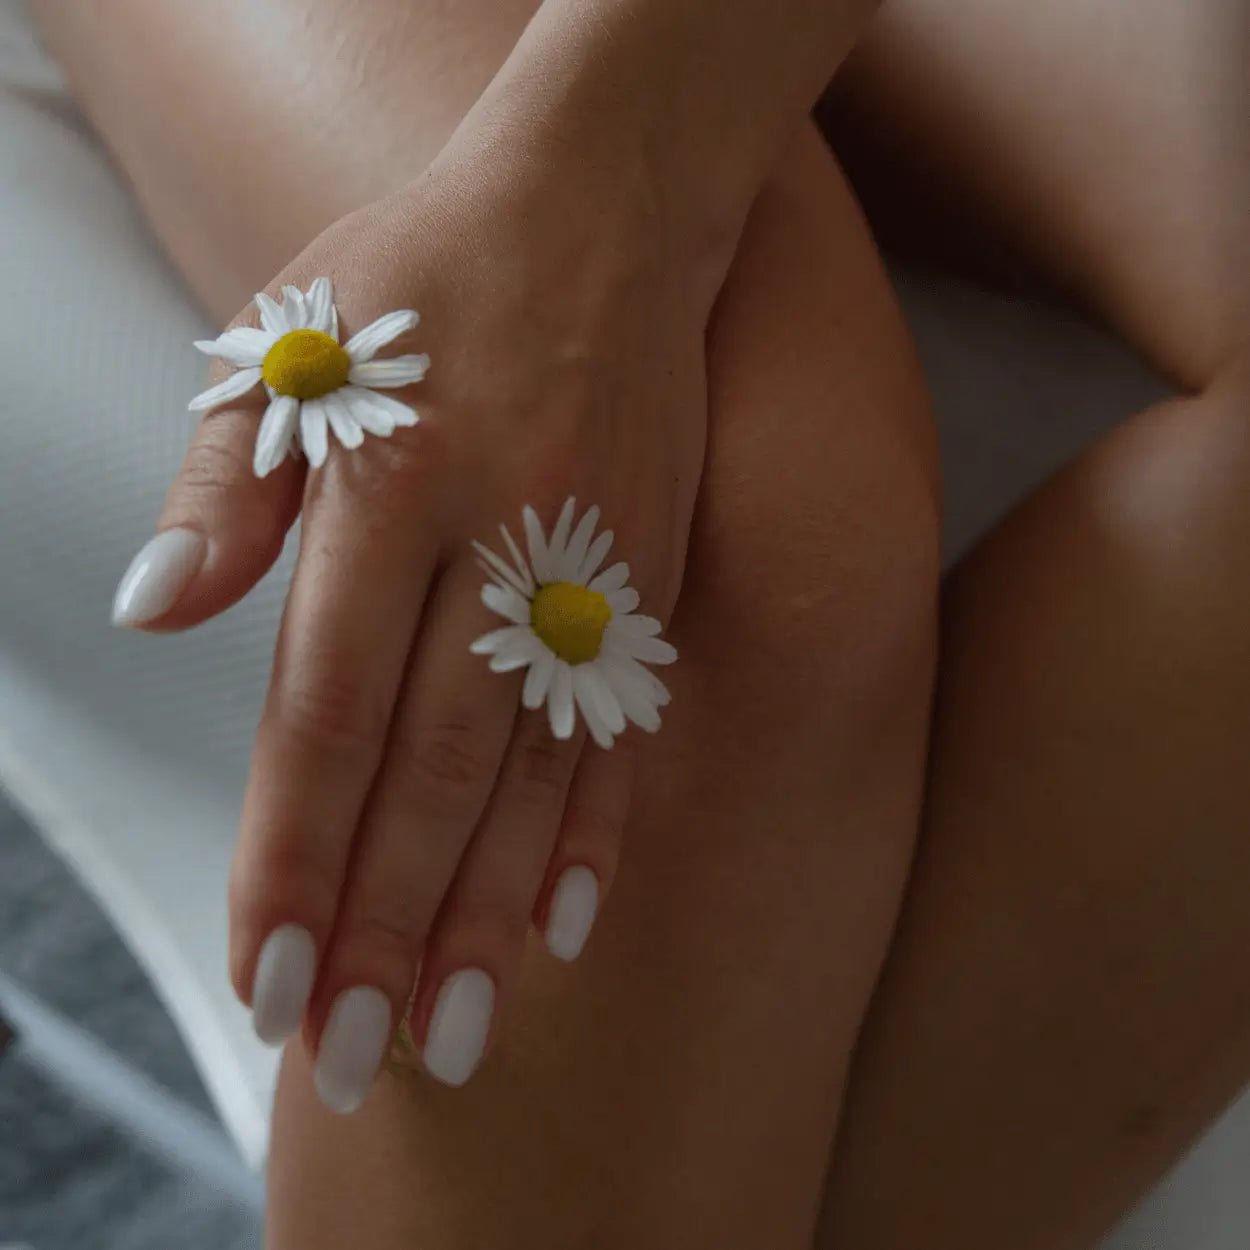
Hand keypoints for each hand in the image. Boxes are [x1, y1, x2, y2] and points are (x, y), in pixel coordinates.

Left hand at [113, 136, 710, 1106]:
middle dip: (381, 921)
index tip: (265, 972)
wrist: (603, 210)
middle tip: (347, 1052)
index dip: (293, 851)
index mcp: (390, 483)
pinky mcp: (654, 576)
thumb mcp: (292, 337)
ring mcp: (592, 563)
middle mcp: (499, 538)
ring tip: (448, 1030)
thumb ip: (225, 488)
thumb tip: (156, 614)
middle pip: (433, 770)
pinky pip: (624, 724)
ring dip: (484, 911)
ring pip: (532, 771)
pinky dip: (596, 831)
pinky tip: (564, 926)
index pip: (328, 710)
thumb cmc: (428, 273)